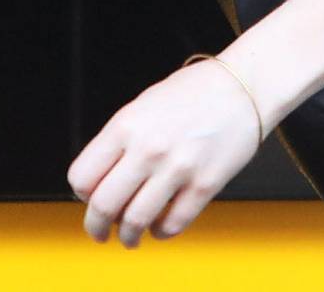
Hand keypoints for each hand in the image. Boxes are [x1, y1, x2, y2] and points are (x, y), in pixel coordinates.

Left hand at [67, 54, 264, 244]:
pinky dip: (161, 232)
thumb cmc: (193, 93)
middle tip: (99, 231)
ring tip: (129, 237)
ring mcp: (176, 168)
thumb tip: (101, 179)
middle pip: (104, 205)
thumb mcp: (143, 106)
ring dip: (127, 236)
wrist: (241, 87)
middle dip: (96, 227)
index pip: (82, 177)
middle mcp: (148, 147)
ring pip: (135, 222)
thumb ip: (120, 141)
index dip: (82, 195)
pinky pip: (172, 225)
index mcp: (126, 125)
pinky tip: (160, 226)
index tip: (89, 199)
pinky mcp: (204, 185)